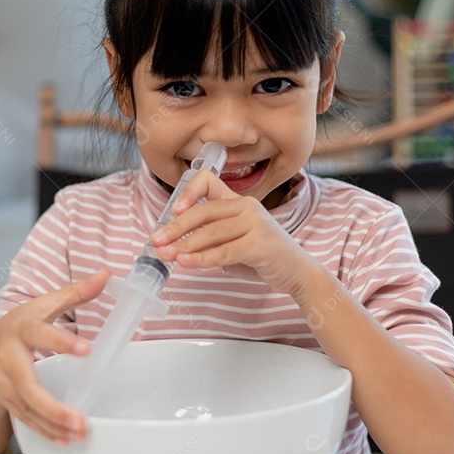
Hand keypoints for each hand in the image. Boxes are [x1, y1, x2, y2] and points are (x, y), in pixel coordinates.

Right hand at [0, 268, 108, 444]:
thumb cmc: (18, 327)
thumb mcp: (43, 306)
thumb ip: (74, 292)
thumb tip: (105, 273)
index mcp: (20, 330)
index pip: (40, 334)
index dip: (61, 342)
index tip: (87, 350)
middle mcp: (7, 360)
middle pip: (28, 386)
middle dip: (52, 406)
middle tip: (79, 419)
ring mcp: (4, 385)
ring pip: (27, 409)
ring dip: (53, 424)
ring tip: (79, 432)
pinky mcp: (7, 402)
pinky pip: (27, 420)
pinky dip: (46, 432)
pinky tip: (66, 439)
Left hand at [150, 169, 314, 295]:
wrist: (296, 272)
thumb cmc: (261, 256)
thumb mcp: (233, 240)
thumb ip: (210, 236)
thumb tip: (174, 243)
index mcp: (238, 201)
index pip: (208, 181)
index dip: (188, 191)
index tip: (173, 210)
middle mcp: (247, 206)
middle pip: (203, 212)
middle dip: (175, 228)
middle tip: (157, 240)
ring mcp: (255, 224)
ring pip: (210, 233)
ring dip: (183, 245)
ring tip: (165, 255)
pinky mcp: (259, 245)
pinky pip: (223, 252)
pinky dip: (201, 258)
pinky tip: (185, 262)